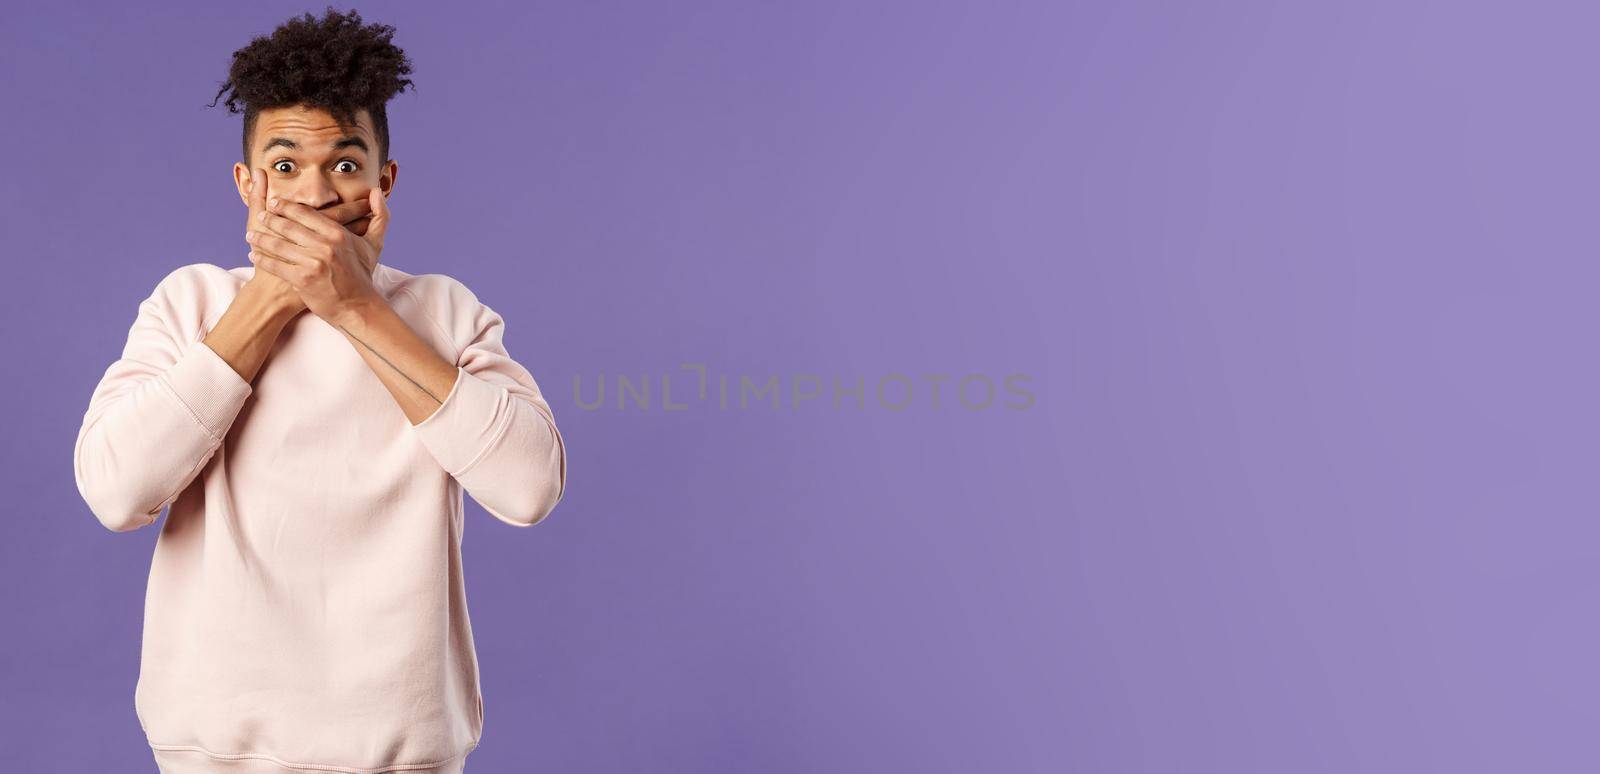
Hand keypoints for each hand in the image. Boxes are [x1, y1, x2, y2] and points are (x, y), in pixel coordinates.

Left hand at [246, 178, 391, 325]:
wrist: (357, 307)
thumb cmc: (363, 275)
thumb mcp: (374, 244)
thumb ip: (379, 216)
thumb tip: (376, 192)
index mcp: (338, 234)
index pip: (305, 213)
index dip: (285, 207)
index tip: (274, 203)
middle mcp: (325, 246)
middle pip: (288, 227)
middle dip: (270, 220)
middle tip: (259, 217)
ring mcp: (313, 262)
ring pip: (279, 245)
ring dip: (261, 239)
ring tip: (251, 234)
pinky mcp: (302, 279)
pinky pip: (276, 265)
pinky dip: (262, 259)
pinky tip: (253, 255)